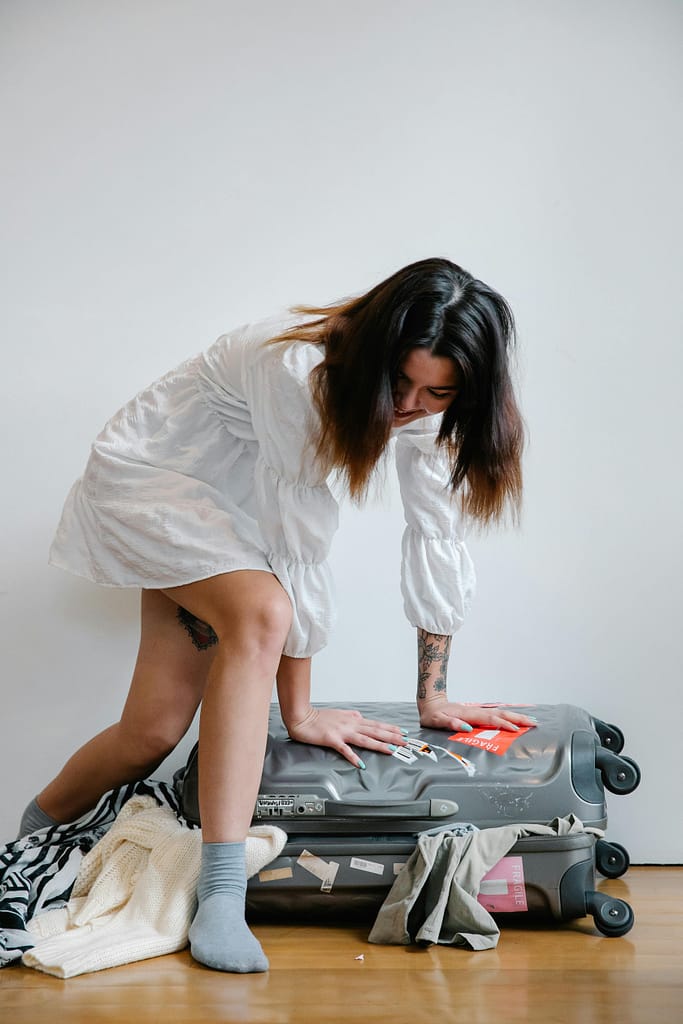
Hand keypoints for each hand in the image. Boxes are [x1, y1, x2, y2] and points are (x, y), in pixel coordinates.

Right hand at [285, 707, 406, 767]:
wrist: (302, 717)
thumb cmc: (319, 717)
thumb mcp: (339, 713)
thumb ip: (352, 715)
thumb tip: (361, 717)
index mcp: (353, 719)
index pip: (376, 724)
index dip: (391, 728)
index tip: (403, 732)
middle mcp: (351, 724)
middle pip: (375, 731)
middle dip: (392, 736)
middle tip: (405, 741)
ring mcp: (342, 732)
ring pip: (365, 739)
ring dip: (379, 744)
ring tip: (391, 750)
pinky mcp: (332, 739)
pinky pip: (344, 749)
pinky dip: (353, 756)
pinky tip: (360, 763)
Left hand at [418, 697, 536, 732]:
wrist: (431, 703)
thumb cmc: (433, 715)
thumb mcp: (437, 721)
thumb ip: (450, 723)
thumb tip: (466, 727)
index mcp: (469, 714)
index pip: (490, 719)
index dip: (503, 724)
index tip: (516, 729)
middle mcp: (476, 711)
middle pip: (500, 714)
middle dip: (517, 718)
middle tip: (534, 723)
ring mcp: (478, 711)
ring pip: (500, 713)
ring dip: (516, 716)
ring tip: (532, 720)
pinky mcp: (479, 713)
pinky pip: (496, 714)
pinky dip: (508, 715)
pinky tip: (516, 718)